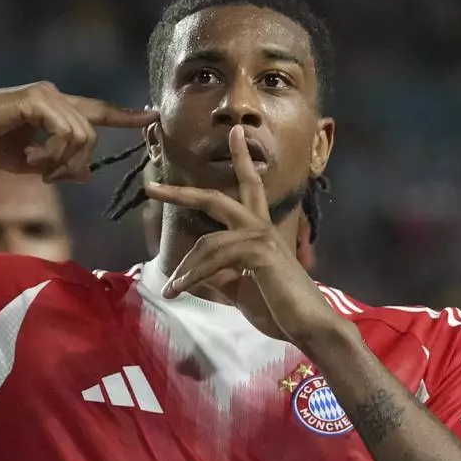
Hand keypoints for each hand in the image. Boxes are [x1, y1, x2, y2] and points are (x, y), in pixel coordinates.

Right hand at [0, 81, 156, 181]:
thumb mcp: (28, 163)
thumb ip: (57, 166)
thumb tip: (86, 173)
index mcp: (55, 107)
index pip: (98, 111)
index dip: (126, 116)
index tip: (153, 116)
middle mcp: (55, 95)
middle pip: (91, 135)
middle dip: (75, 165)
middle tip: (48, 178)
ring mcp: (46, 94)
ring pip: (81, 136)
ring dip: (62, 162)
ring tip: (37, 170)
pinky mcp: (36, 99)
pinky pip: (65, 132)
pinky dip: (53, 154)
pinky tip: (32, 160)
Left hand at [144, 126, 342, 344]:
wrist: (308, 327)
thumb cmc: (279, 309)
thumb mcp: (241, 290)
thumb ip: (220, 276)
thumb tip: (193, 275)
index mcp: (259, 231)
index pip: (249, 187)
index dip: (240, 159)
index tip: (235, 132)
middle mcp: (261, 227)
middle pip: (216, 198)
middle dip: (182, 193)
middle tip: (152, 187)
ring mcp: (261, 237)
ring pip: (208, 242)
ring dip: (185, 268)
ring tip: (171, 289)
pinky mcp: (259, 253)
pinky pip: (215, 258)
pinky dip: (193, 275)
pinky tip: (181, 290)